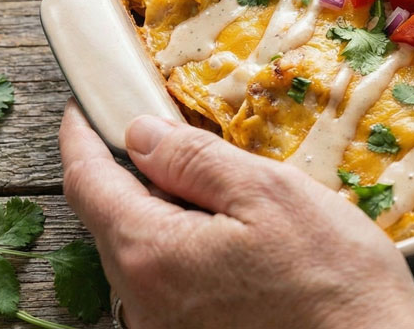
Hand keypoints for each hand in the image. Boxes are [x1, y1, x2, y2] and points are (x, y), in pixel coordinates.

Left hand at [59, 101, 413, 328]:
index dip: (80, 138)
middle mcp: (143, 302)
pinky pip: (166, 284)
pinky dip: (181, 249)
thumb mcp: (268, 192)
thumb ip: (195, 159)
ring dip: (160, 213)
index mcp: (151, 253)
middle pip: (111, 220)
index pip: (87, 183)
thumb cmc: (333, 278)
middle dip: (130, 174)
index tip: (82, 111)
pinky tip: (230, 239)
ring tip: (218, 191)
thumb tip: (141, 135)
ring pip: (140, 253)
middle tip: (169, 138)